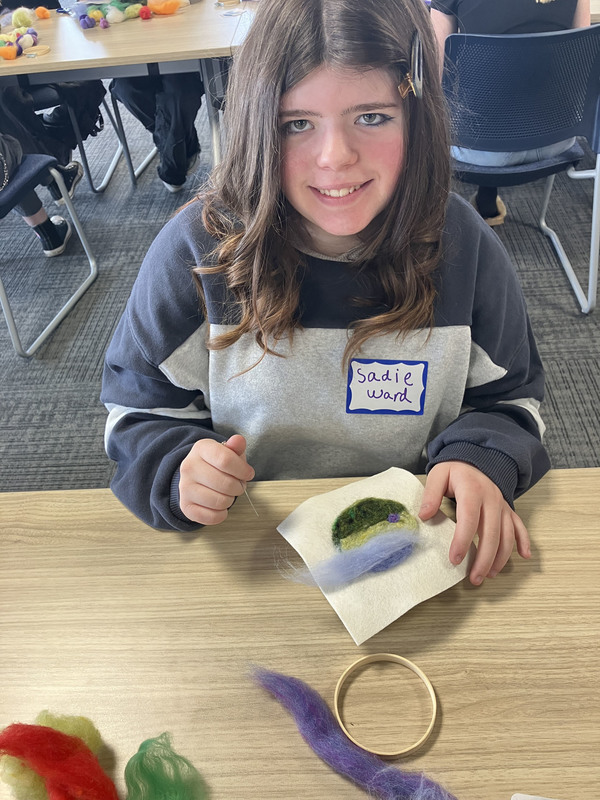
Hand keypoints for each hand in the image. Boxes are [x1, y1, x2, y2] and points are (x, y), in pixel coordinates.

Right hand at [179, 434, 254, 524]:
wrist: (196, 476)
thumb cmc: (217, 464)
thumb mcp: (228, 451)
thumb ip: (236, 447)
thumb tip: (239, 441)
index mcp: (201, 449)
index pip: (225, 460)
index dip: (243, 470)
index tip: (248, 474)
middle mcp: (189, 467)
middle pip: (225, 484)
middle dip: (239, 487)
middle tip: (237, 485)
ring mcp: (184, 488)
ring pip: (220, 502)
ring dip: (230, 500)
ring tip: (227, 493)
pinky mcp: (185, 506)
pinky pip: (212, 517)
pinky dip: (221, 514)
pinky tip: (219, 505)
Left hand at [419, 461, 529, 585]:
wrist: (477, 457)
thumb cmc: (456, 469)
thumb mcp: (439, 474)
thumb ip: (430, 494)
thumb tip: (424, 516)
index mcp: (472, 490)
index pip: (469, 519)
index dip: (462, 541)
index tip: (454, 559)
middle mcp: (492, 499)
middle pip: (492, 533)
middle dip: (484, 559)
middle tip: (474, 578)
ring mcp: (502, 505)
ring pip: (507, 535)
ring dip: (501, 557)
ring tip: (489, 574)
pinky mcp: (508, 509)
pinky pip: (520, 526)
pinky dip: (524, 541)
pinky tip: (524, 556)